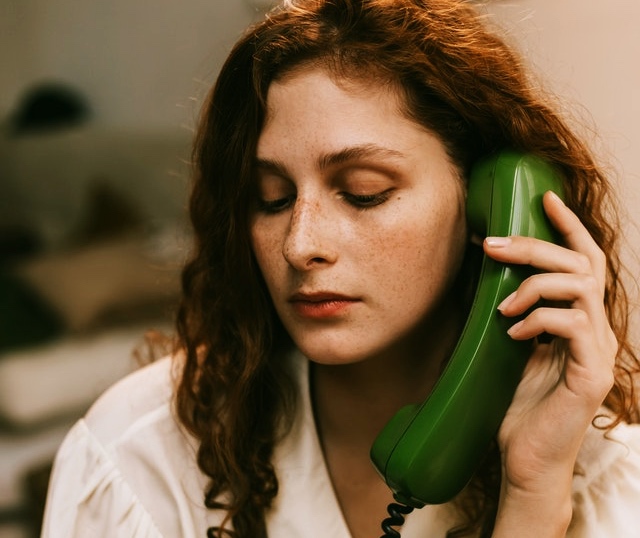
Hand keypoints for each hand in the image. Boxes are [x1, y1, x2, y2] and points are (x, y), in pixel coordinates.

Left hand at [484, 191, 617, 535]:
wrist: (525, 457)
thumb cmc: (516, 403)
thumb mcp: (509, 347)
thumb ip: (510, 312)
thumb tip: (482, 275)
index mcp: (578, 319)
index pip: (583, 260)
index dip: (568, 226)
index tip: (544, 197)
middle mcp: (596, 328)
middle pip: (580, 263)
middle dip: (535, 245)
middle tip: (492, 244)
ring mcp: (598, 350)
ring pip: (579, 287)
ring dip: (533, 285)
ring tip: (502, 306)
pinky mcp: (592, 373)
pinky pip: (572, 325)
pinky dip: (539, 320)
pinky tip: (513, 334)